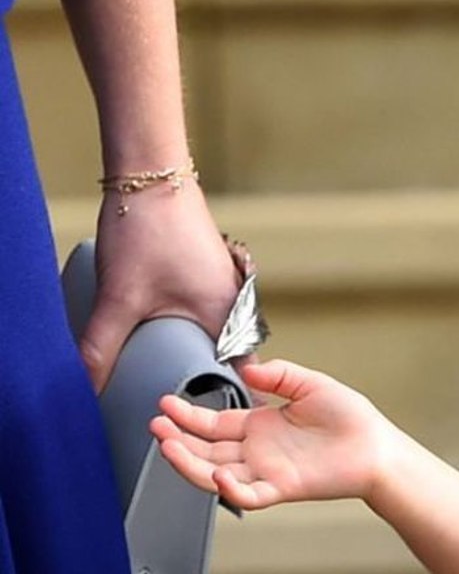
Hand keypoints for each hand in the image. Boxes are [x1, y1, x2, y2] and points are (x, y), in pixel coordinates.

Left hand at [81, 180, 239, 391]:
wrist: (152, 175)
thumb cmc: (149, 231)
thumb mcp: (120, 299)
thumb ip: (101, 348)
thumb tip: (84, 388)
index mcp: (230, 314)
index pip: (239, 373)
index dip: (222, 398)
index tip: (203, 419)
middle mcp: (237, 300)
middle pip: (226, 354)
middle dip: (203, 378)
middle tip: (178, 402)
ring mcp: (225, 283)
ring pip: (216, 331)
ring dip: (195, 349)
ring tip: (167, 371)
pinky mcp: (209, 270)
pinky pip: (207, 311)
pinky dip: (190, 325)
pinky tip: (163, 328)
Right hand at [150, 359, 395, 509]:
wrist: (376, 446)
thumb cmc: (350, 418)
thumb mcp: (310, 384)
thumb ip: (279, 375)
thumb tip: (249, 370)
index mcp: (261, 425)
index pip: (213, 423)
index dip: (188, 415)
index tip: (166, 403)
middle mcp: (257, 451)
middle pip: (205, 449)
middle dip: (177, 438)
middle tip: (157, 425)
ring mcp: (266, 471)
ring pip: (215, 474)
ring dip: (189, 462)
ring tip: (168, 446)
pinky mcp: (281, 488)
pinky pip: (247, 495)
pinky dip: (230, 490)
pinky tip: (217, 474)